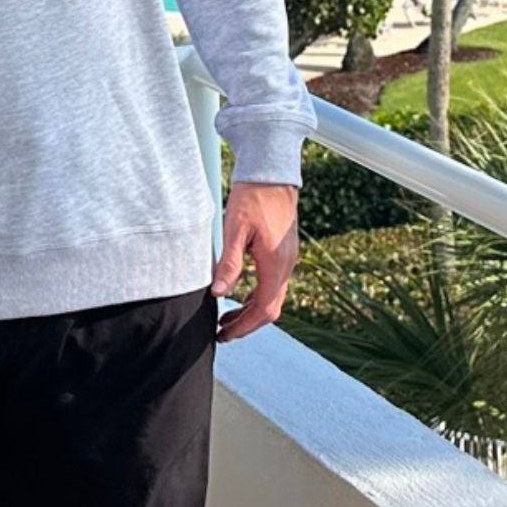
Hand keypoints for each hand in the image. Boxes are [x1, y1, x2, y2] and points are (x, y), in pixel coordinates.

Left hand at [210, 181, 299, 342]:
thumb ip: (229, 263)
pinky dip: (257, 295)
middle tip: (222, 331)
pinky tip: (241, 294)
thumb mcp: (235, 229)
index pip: (262, 309)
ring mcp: (288, 258)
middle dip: (246, 324)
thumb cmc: (253, 195)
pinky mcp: (284, 251)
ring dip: (251, 310)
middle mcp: (286, 265)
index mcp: (275, 264)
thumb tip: (218, 293)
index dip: (243, 327)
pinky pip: (274, 283)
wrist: (272, 172)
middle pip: (270, 308)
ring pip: (273, 296)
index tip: (223, 335)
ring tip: (227, 316)